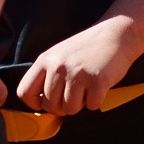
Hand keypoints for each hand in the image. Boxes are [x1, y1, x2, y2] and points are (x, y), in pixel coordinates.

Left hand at [18, 14, 140, 114]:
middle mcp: (58, 67)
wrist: (118, 34)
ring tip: (88, 89)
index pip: (25, 92)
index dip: (35, 103)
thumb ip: (48, 74)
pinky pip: (92, 106)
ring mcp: (77, 74)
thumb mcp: (60, 55)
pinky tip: (100, 86)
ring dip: (81, 104)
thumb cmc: (89, 48)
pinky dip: (97, 101)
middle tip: (75, 96)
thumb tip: (42, 103)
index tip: (47, 103)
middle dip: (63, 106)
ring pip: (70, 109)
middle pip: (50, 105)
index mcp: (45, 60)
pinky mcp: (97, 81)